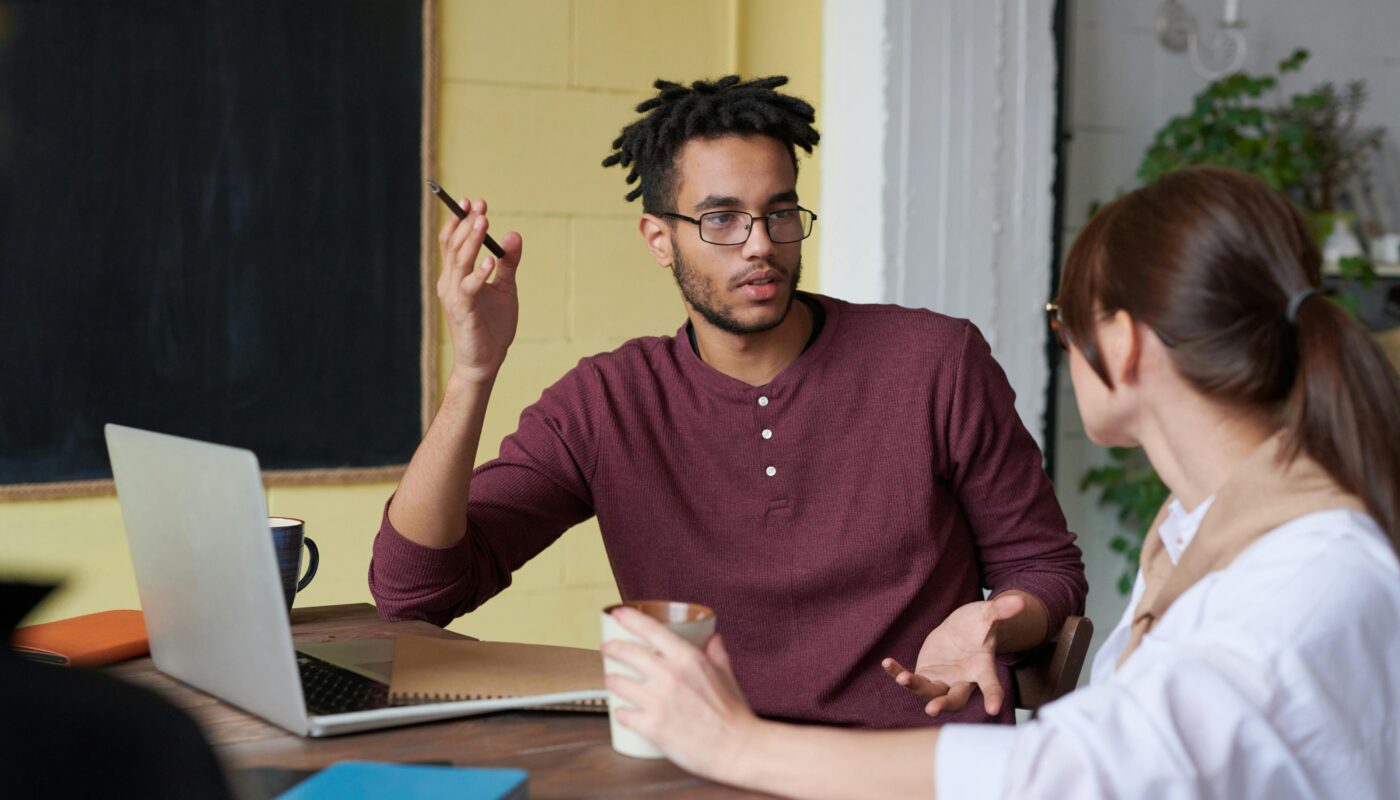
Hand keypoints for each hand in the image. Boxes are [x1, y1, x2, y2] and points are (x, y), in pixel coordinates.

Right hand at [436, 197, 523, 383]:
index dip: (459, 221)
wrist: (485, 361)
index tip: (474, 201)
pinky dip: (479, 273)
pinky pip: (469, 288)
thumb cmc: (492, 326)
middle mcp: (450, 283)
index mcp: (456, 276)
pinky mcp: (464, 312)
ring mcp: (454, 297)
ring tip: (483, 221)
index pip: (453, 242)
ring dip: (471, 241)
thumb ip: (509, 263)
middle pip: (454, 246)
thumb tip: (513, 234)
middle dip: (466, 223)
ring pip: (459, 262)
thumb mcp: (505, 288)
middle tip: (479, 205)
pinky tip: (490, 261)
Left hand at [602, 607, 758, 780]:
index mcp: (687, 658)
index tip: (618, 613)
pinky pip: (623, 714)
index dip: (629, 618)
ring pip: (617, 682)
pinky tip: (623, 712)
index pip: (650, 628)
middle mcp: (669, 675)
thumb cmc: (733, 714)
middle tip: (607, 649)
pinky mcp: (651, 726)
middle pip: (626, 652)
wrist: (737, 748)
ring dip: (611, 681)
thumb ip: (717, 653)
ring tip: (612, 682)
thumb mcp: (726, 674)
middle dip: (611, 648)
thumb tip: (713, 638)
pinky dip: (620, 712)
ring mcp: (658, 701)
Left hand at [881, 592, 1024, 717]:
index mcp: (982, 668)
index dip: (992, 696)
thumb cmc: (978, 624)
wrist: (962, 630)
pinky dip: (898, 673)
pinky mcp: (926, 675)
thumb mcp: (987, 615)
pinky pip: (910, 679)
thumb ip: (1000, 611)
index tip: (992, 710)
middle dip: (944, 704)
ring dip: (916, 687)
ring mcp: (943, 680)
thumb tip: (1019, 601)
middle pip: (955, 698)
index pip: (990, 684)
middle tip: (932, 709)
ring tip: (903, 678)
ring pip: (930, 691)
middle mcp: (962, 680)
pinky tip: (887, 663)